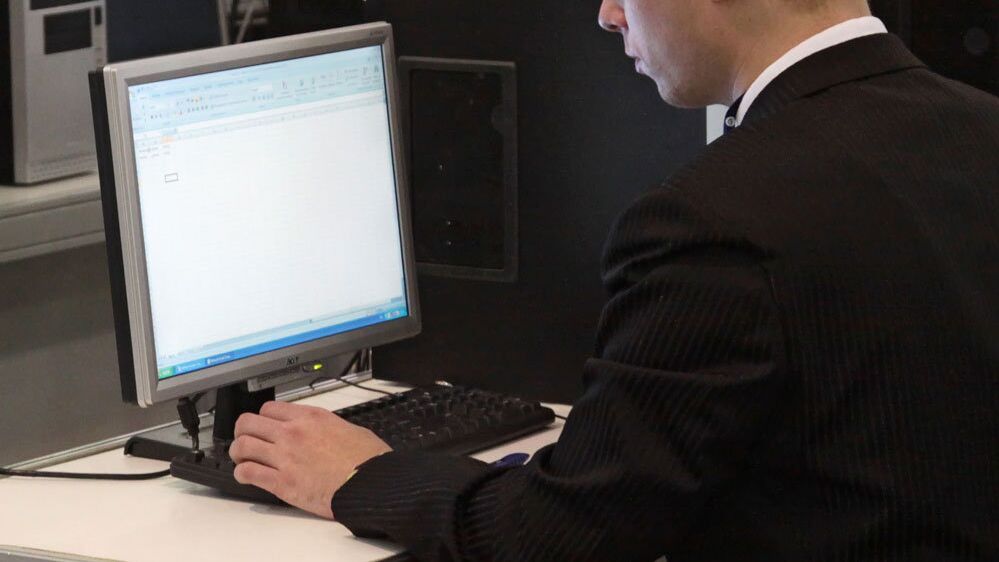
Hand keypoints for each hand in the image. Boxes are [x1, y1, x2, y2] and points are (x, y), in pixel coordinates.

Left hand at [229, 401, 391, 518]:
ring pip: (243, 445)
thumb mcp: (350, 428)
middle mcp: (293, 433)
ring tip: (240, 457)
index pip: (270, 408)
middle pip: (249, 422)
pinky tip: (244, 475)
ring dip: (238, 451)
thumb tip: (326, 431)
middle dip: (243, 430)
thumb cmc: (367, 460)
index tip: (263, 424)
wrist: (370, 483)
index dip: (263, 417)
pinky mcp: (282, 482)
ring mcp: (285, 457)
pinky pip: (249, 472)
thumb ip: (329, 426)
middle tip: (244, 438)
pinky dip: (241, 473)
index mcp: (310, 417)